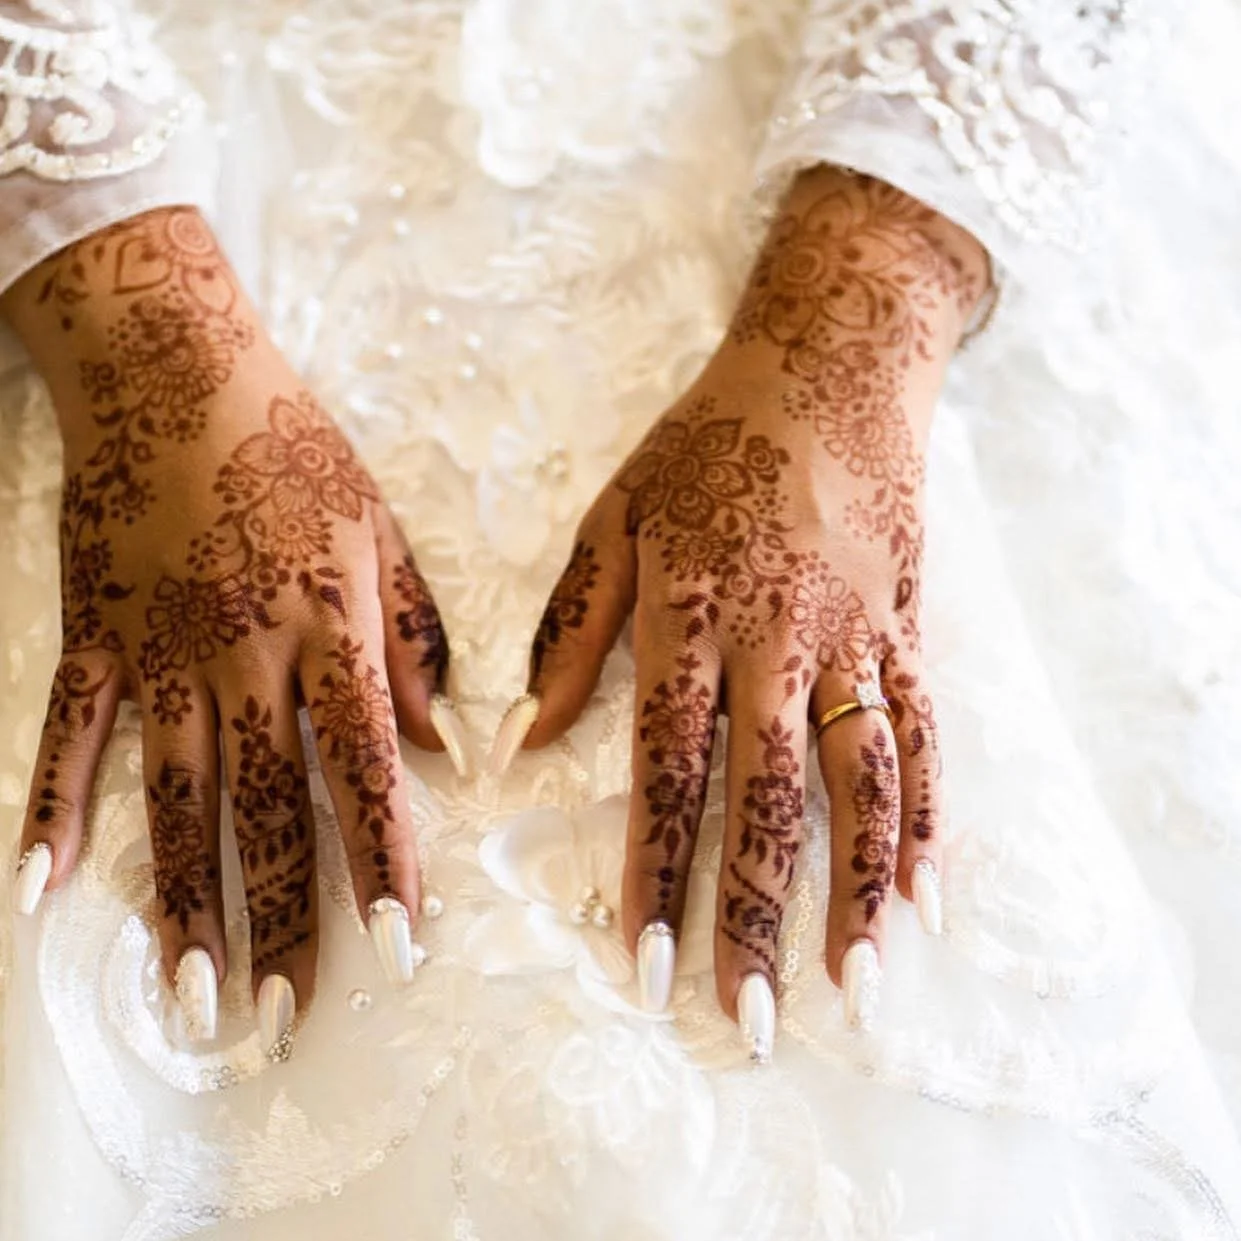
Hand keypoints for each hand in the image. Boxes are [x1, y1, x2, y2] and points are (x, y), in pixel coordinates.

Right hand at [6, 209, 460, 1052]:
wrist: (171, 370)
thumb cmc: (292, 448)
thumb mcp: (379, 532)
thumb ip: (415, 641)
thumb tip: (451, 742)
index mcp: (328, 629)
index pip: (367, 767)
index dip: (386, 860)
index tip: (400, 943)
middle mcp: (245, 657)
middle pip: (268, 807)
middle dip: (283, 915)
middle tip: (285, 1014)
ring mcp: (158, 654)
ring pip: (172, 798)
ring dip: (182, 900)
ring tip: (191, 993)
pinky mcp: (90, 639)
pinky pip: (66, 742)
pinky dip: (50, 816)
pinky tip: (40, 894)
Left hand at [501, 167, 986, 1054]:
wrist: (829, 370)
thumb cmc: (708, 444)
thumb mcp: (616, 514)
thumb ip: (573, 626)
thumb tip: (519, 736)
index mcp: (691, 614)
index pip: (669, 765)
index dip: (655, 867)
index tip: (643, 960)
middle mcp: (777, 639)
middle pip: (767, 796)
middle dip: (753, 912)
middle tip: (743, 1015)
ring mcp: (854, 639)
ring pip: (861, 780)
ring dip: (857, 888)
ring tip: (852, 982)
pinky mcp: (907, 630)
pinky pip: (924, 735)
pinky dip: (928, 817)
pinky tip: (927, 893)